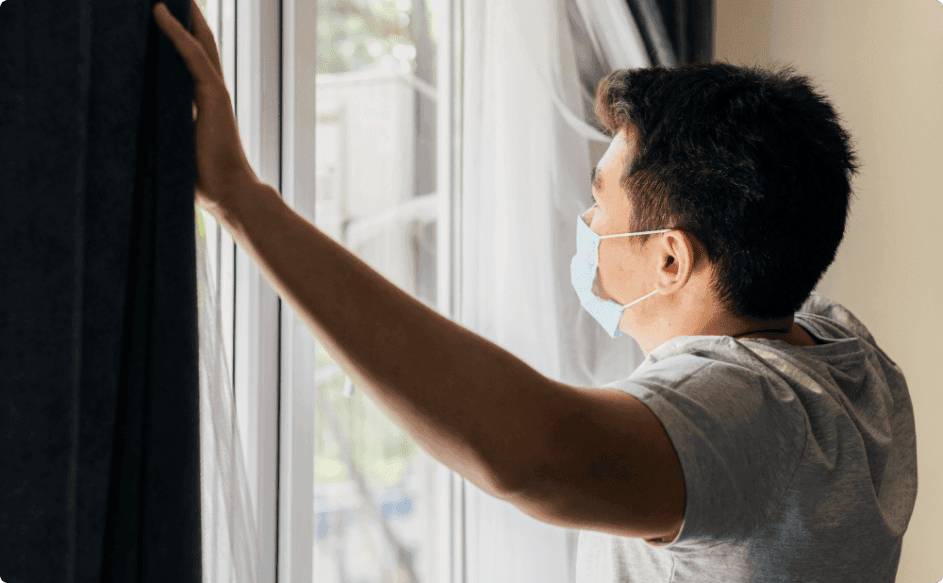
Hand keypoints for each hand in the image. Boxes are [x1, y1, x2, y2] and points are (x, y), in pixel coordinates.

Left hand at [152, 0, 259, 212]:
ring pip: (198, 41)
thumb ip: (161, 128)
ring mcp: (214, 92)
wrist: (229, 193)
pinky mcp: (213, 96)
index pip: (192, 61)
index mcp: (204, 103)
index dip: (181, 37)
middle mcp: (211, 92)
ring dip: (183, 15)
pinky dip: (177, 32)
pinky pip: (192, 56)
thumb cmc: (203, 179)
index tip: (165, 15)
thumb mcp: (174, 146)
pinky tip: (162, 13)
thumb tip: (127, 124)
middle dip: (188, 17)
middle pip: (201, 43)